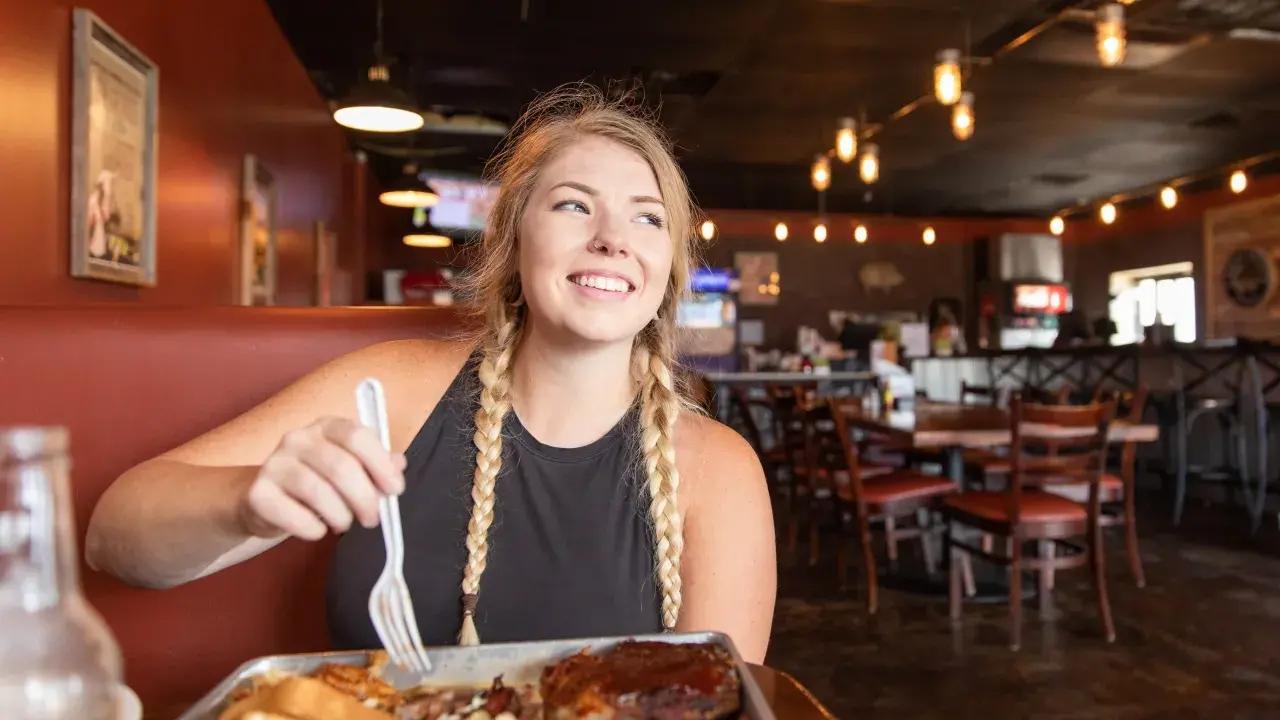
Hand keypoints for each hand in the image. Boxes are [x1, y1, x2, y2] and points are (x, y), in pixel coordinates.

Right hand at [239, 417, 406, 539]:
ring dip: (340, 515)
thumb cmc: (318, 483)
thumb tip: (399, 465)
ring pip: (317, 491)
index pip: (357, 436)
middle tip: (372, 519)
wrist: (268, 501)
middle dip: (364, 498)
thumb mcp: (350, 470)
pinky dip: (312, 528)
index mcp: (327, 427)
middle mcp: (298, 438)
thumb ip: (375, 466)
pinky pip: (292, 515)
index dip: (380, 464)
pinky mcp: (258, 493)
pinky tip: (318, 531)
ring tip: (344, 524)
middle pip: (341, 466)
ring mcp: (274, 463)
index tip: (395, 490)